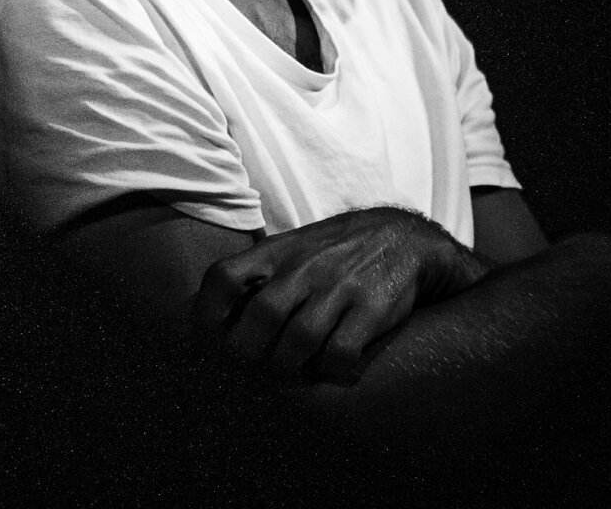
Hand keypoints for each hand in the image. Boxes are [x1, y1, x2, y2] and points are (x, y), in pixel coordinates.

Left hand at [191, 207, 489, 384]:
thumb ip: (258, 275)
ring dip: (288, 368)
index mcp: (277, 251)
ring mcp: (340, 286)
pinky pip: (341, 352)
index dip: (206, 314)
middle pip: (260, 316)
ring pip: (299, 340)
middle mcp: (305, 267)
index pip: (224, 277)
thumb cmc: (335, 253)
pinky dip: (331, 371)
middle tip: (252, 368)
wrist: (404, 238)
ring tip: (290, 373)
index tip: (210, 341)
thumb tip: (216, 318)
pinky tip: (332, 371)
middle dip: (248, 354)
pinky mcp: (373, 308)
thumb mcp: (293, 249)